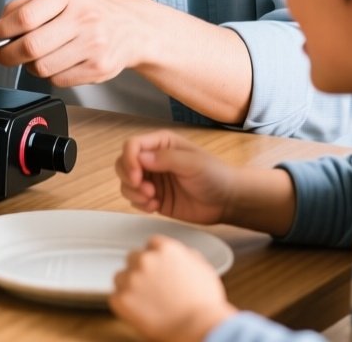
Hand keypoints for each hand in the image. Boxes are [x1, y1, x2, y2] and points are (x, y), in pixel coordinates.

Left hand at [0, 0, 153, 85]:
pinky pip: (58, 80)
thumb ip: (22, 9)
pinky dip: (50, 75)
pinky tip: (59, 62)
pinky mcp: (99, 69)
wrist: (135, 28)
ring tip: (36, 55)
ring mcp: (94, 45)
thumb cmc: (92, 9)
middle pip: (30, 47)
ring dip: (30, 66)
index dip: (2, 30)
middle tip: (3, 54)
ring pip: (41, 68)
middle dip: (7, 54)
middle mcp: (84, 18)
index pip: (25, 17)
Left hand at [110, 235, 235, 341]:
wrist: (198, 328)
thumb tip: (181, 255)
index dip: (157, 260)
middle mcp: (144, 259)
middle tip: (154, 289)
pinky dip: (125, 305)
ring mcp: (130, 278)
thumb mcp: (203, 270)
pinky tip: (141, 312)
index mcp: (164, 248)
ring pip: (121, 277)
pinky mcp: (120, 298)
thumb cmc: (205, 304)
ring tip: (148, 303)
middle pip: (133, 258)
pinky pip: (116, 298)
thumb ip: (186, 257)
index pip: (151, 245)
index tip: (160, 271)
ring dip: (130, 286)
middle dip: (141, 271)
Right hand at [116, 130, 233, 224]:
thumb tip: (139, 158)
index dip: (129, 160)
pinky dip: (139, 204)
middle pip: (123, 163)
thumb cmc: (215, 175)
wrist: (227, 201)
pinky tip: (155, 207)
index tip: (136, 177)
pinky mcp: (154, 198)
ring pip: (125, 183)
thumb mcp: (193, 163)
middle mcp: (153, 160)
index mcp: (162, 144)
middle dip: (128, 178)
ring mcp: (152, 180)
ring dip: (133, 193)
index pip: (132, 145)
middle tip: (146, 191)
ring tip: (152, 200)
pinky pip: (134, 200)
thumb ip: (166, 158)